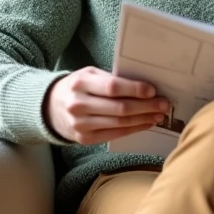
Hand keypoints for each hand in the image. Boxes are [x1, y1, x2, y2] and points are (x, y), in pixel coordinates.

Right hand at [44, 67, 169, 144]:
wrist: (50, 108)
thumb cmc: (77, 87)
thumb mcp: (89, 74)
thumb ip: (111, 79)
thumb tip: (144, 86)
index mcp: (80, 83)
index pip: (113, 87)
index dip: (135, 89)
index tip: (152, 90)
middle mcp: (78, 105)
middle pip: (119, 108)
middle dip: (145, 106)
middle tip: (163, 104)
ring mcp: (81, 125)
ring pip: (119, 123)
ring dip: (143, 119)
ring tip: (159, 115)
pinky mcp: (85, 139)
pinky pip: (115, 134)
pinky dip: (133, 129)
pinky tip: (145, 123)